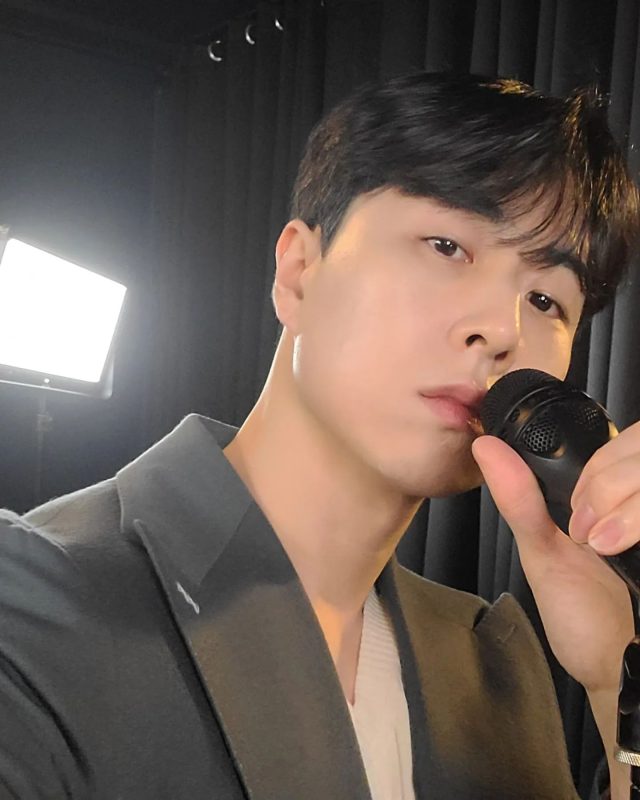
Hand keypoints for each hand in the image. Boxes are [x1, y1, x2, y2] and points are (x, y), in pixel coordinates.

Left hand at [472, 427, 636, 693]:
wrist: (618, 670)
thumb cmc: (581, 616)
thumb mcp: (542, 553)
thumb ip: (520, 500)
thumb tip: (486, 447)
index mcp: (615, 497)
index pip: (625, 441)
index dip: (600, 465)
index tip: (578, 510)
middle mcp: (638, 502)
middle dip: (607, 489)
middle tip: (590, 537)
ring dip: (625, 508)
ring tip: (603, 548)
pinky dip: (635, 519)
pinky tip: (620, 546)